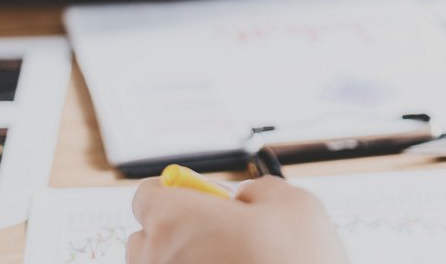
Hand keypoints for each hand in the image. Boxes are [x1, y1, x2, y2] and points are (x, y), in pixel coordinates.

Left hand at [128, 176, 347, 263]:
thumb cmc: (300, 263)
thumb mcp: (293, 204)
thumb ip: (256, 189)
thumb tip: (244, 197)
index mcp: (176, 222)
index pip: (146, 196)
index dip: (176, 192)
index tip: (200, 197)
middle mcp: (159, 260)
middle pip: (145, 237)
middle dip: (174, 230)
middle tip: (218, 232)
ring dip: (183, 259)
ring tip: (226, 261)